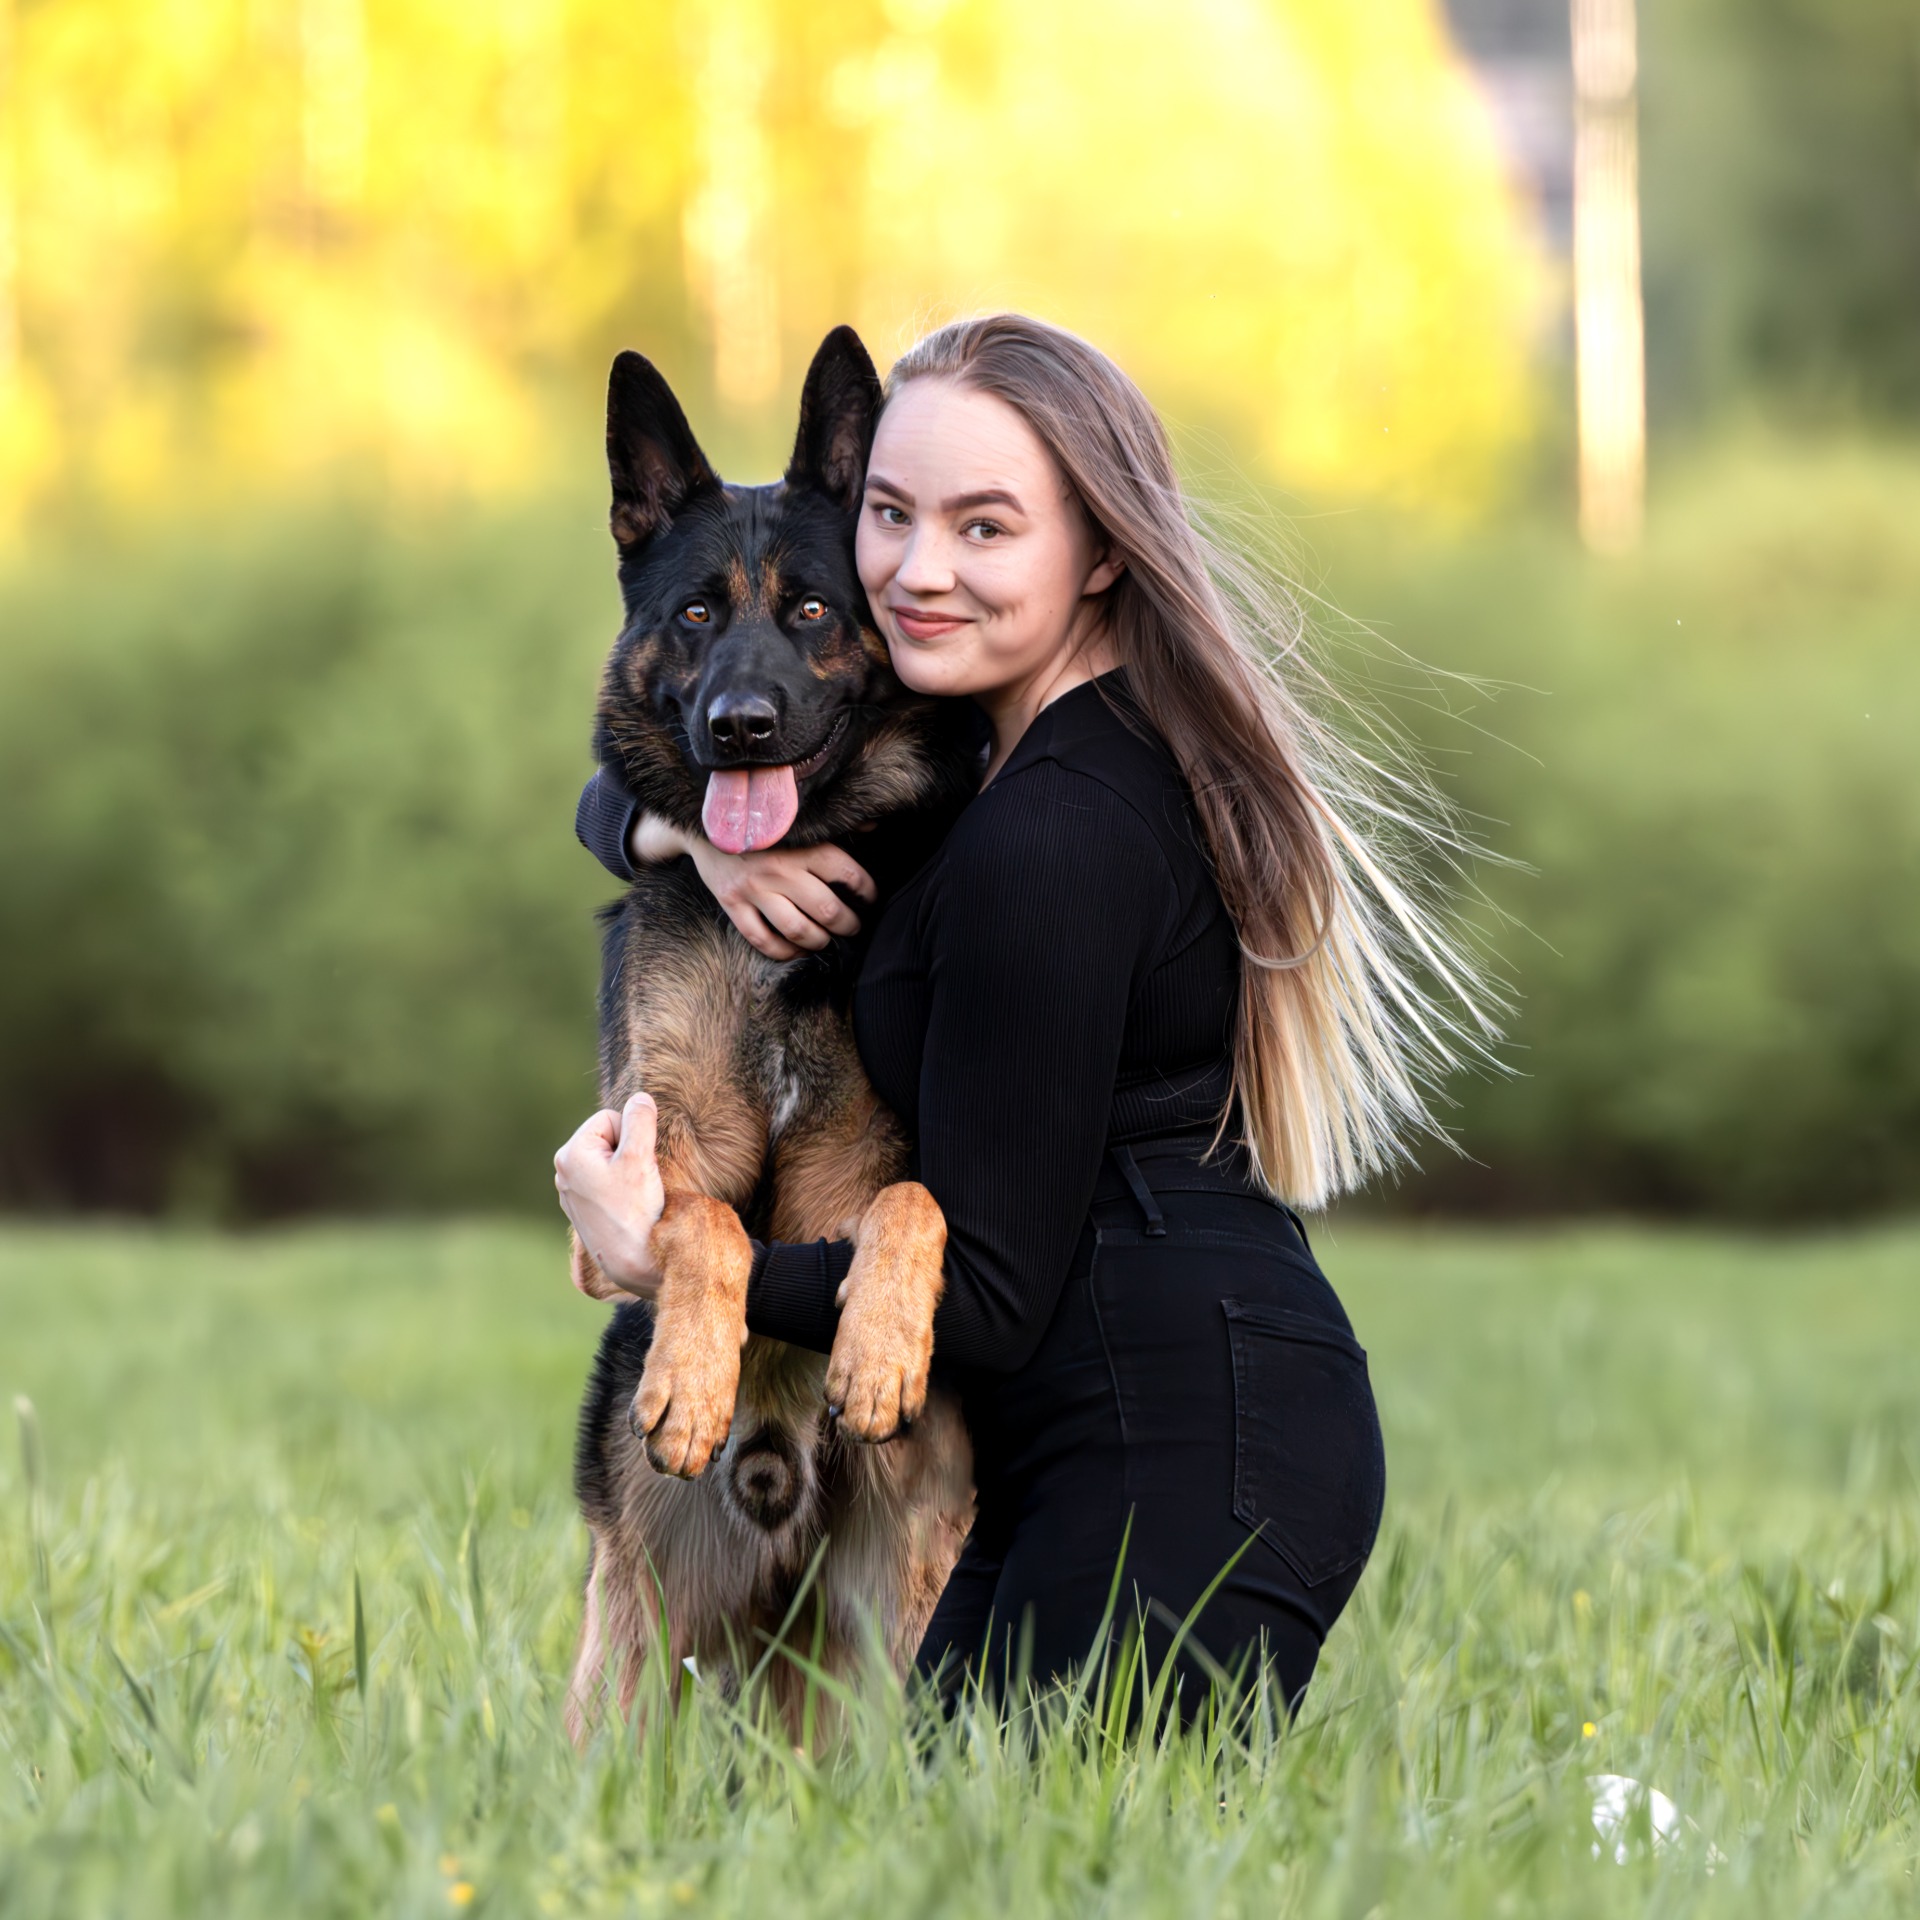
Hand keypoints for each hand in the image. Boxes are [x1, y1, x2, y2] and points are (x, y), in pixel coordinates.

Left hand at [554, 1093, 666, 1296]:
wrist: (634, 1263)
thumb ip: (640, 1121)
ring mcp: (571, 1192)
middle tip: (638, 1181)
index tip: (638, 1164)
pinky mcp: (582, 1209)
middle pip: (608, 1137)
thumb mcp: (640, 1158)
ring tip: (633, 1196)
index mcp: (570, 1154)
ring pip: (609, 1160)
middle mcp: (563, 1171)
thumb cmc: (636, 1211)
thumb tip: (640, 1098)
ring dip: (626, 1170)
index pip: (611, 1117)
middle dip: (628, 1151)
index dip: (633, 1135)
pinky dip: (620, 1189)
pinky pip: (606, 1182)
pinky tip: (626, 1208)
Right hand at [629, 812, 875, 959]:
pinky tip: (795, 950)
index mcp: (802, 844)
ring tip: (826, 940)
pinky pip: (762, 939)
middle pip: (827, 909)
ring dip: (819, 941)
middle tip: (853, 927)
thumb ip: (835, 824)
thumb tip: (873, 826)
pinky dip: (783, 952)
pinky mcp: (732, 903)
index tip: (871, 898)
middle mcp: (780, 868)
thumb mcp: (797, 817)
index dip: (866, 891)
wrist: (703, 822)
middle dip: (848, 924)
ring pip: (798, 930)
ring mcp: (754, 888)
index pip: (847, 874)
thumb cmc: (760, 823)